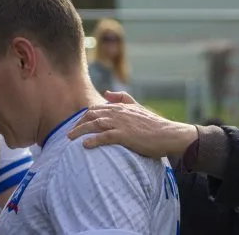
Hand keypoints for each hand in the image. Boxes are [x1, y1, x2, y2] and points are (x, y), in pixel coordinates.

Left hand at [68, 91, 197, 157]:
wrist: (168, 134)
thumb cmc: (154, 124)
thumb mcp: (138, 107)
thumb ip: (123, 98)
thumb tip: (106, 93)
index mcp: (120, 107)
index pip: (96, 109)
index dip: (84, 117)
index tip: (76, 125)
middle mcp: (118, 113)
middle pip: (92, 115)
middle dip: (78, 123)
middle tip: (69, 134)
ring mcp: (121, 124)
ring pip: (95, 124)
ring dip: (80, 131)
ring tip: (70, 138)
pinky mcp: (125, 136)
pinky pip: (105, 137)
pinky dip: (93, 140)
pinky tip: (85, 145)